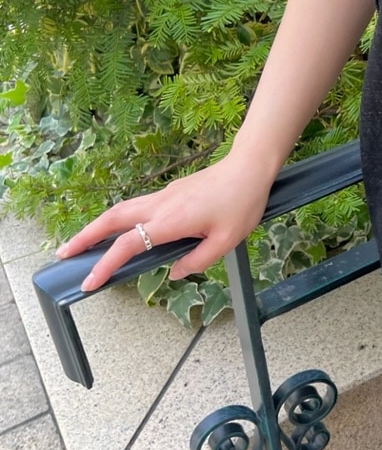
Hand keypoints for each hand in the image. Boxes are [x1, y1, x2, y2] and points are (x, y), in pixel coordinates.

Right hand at [55, 152, 273, 291]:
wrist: (249, 168)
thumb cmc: (242, 202)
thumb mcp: (227, 241)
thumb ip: (198, 260)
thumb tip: (174, 272)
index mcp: (172, 219)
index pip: (129, 244)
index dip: (106, 264)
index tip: (89, 281)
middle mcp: (161, 205)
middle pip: (112, 219)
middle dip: (84, 237)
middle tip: (64, 254)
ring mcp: (163, 196)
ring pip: (121, 209)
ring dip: (98, 225)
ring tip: (82, 243)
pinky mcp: (169, 193)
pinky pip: (135, 206)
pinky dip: (118, 219)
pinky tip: (119, 230)